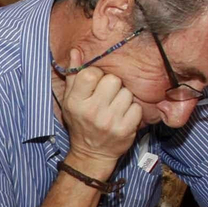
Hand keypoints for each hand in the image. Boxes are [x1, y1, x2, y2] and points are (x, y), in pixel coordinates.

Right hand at [57, 47, 141, 168]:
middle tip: (108, 96)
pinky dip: (132, 111)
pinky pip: (137, 108)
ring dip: (123, 98)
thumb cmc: (80, 123)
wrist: (91, 154)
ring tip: (115, 107)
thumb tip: (76, 51)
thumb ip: (73, 76)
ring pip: (127, 93)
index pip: (91, 73)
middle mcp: (92, 111)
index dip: (97, 75)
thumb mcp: (70, 100)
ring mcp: (110, 121)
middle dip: (113, 85)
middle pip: (113, 80)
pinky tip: (123, 116)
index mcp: (76, 102)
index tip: (96, 84)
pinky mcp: (125, 130)